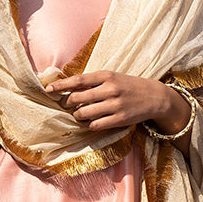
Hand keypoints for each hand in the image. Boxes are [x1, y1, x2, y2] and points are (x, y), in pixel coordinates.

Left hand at [44, 70, 190, 133]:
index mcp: (106, 76)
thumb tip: (68, 87)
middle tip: (66, 105)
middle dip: (67, 103)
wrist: (154, 97)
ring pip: (83, 113)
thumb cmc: (128, 86)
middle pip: (77, 98)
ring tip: (79, 114)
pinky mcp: (119, 120)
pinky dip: (88, 125)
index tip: (48, 89)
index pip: (77, 80)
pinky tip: (90, 122)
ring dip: (77, 116)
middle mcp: (110, 89)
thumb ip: (92, 81)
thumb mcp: (112, 77)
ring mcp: (115, 105)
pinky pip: (95, 125)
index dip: (60, 85)